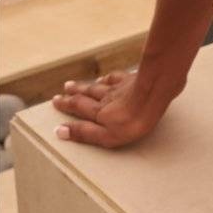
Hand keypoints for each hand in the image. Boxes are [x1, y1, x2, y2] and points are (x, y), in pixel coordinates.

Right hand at [50, 67, 181, 149]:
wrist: (156, 91)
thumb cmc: (134, 118)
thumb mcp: (108, 134)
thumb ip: (85, 133)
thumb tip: (60, 131)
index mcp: (99, 112)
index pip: (78, 108)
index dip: (66, 106)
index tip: (55, 101)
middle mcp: (106, 98)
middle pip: (86, 95)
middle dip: (73, 94)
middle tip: (63, 90)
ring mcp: (120, 87)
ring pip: (98, 86)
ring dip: (85, 86)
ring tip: (74, 84)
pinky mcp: (134, 79)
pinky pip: (116, 77)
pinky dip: (107, 78)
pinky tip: (106, 77)